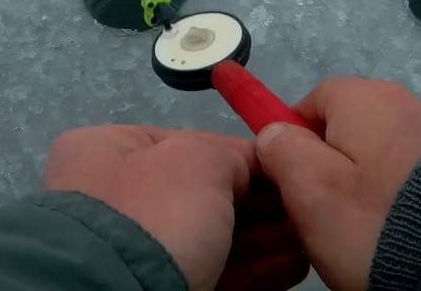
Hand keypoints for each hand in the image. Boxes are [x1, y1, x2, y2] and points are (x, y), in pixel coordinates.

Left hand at [43, 126, 305, 290]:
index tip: (291, 169)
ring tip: (310, 239)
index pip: (191, 145)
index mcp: (110, 151)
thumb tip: (255, 164)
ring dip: (267, 239)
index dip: (246, 158)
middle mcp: (117, 198)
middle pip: (206, 195)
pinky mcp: (158, 287)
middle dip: (263, 205)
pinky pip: (214, 273)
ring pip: (214, 239)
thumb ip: (233, 154)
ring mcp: (136, 250)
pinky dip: (254, 270)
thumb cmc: (153, 215)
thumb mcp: (197, 162)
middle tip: (307, 209)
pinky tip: (292, 267)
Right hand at [254, 79, 420, 290]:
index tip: (289, 184)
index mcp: (362, 97)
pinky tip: (393, 230)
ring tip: (360, 231)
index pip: (308, 103)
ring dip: (361, 190)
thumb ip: (282, 152)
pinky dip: (393, 201)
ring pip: (373, 158)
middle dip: (327, 170)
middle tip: (321, 216)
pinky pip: (405, 178)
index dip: (290, 141)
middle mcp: (400, 103)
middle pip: (342, 131)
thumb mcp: (310, 188)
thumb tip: (276, 133)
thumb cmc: (375, 217)